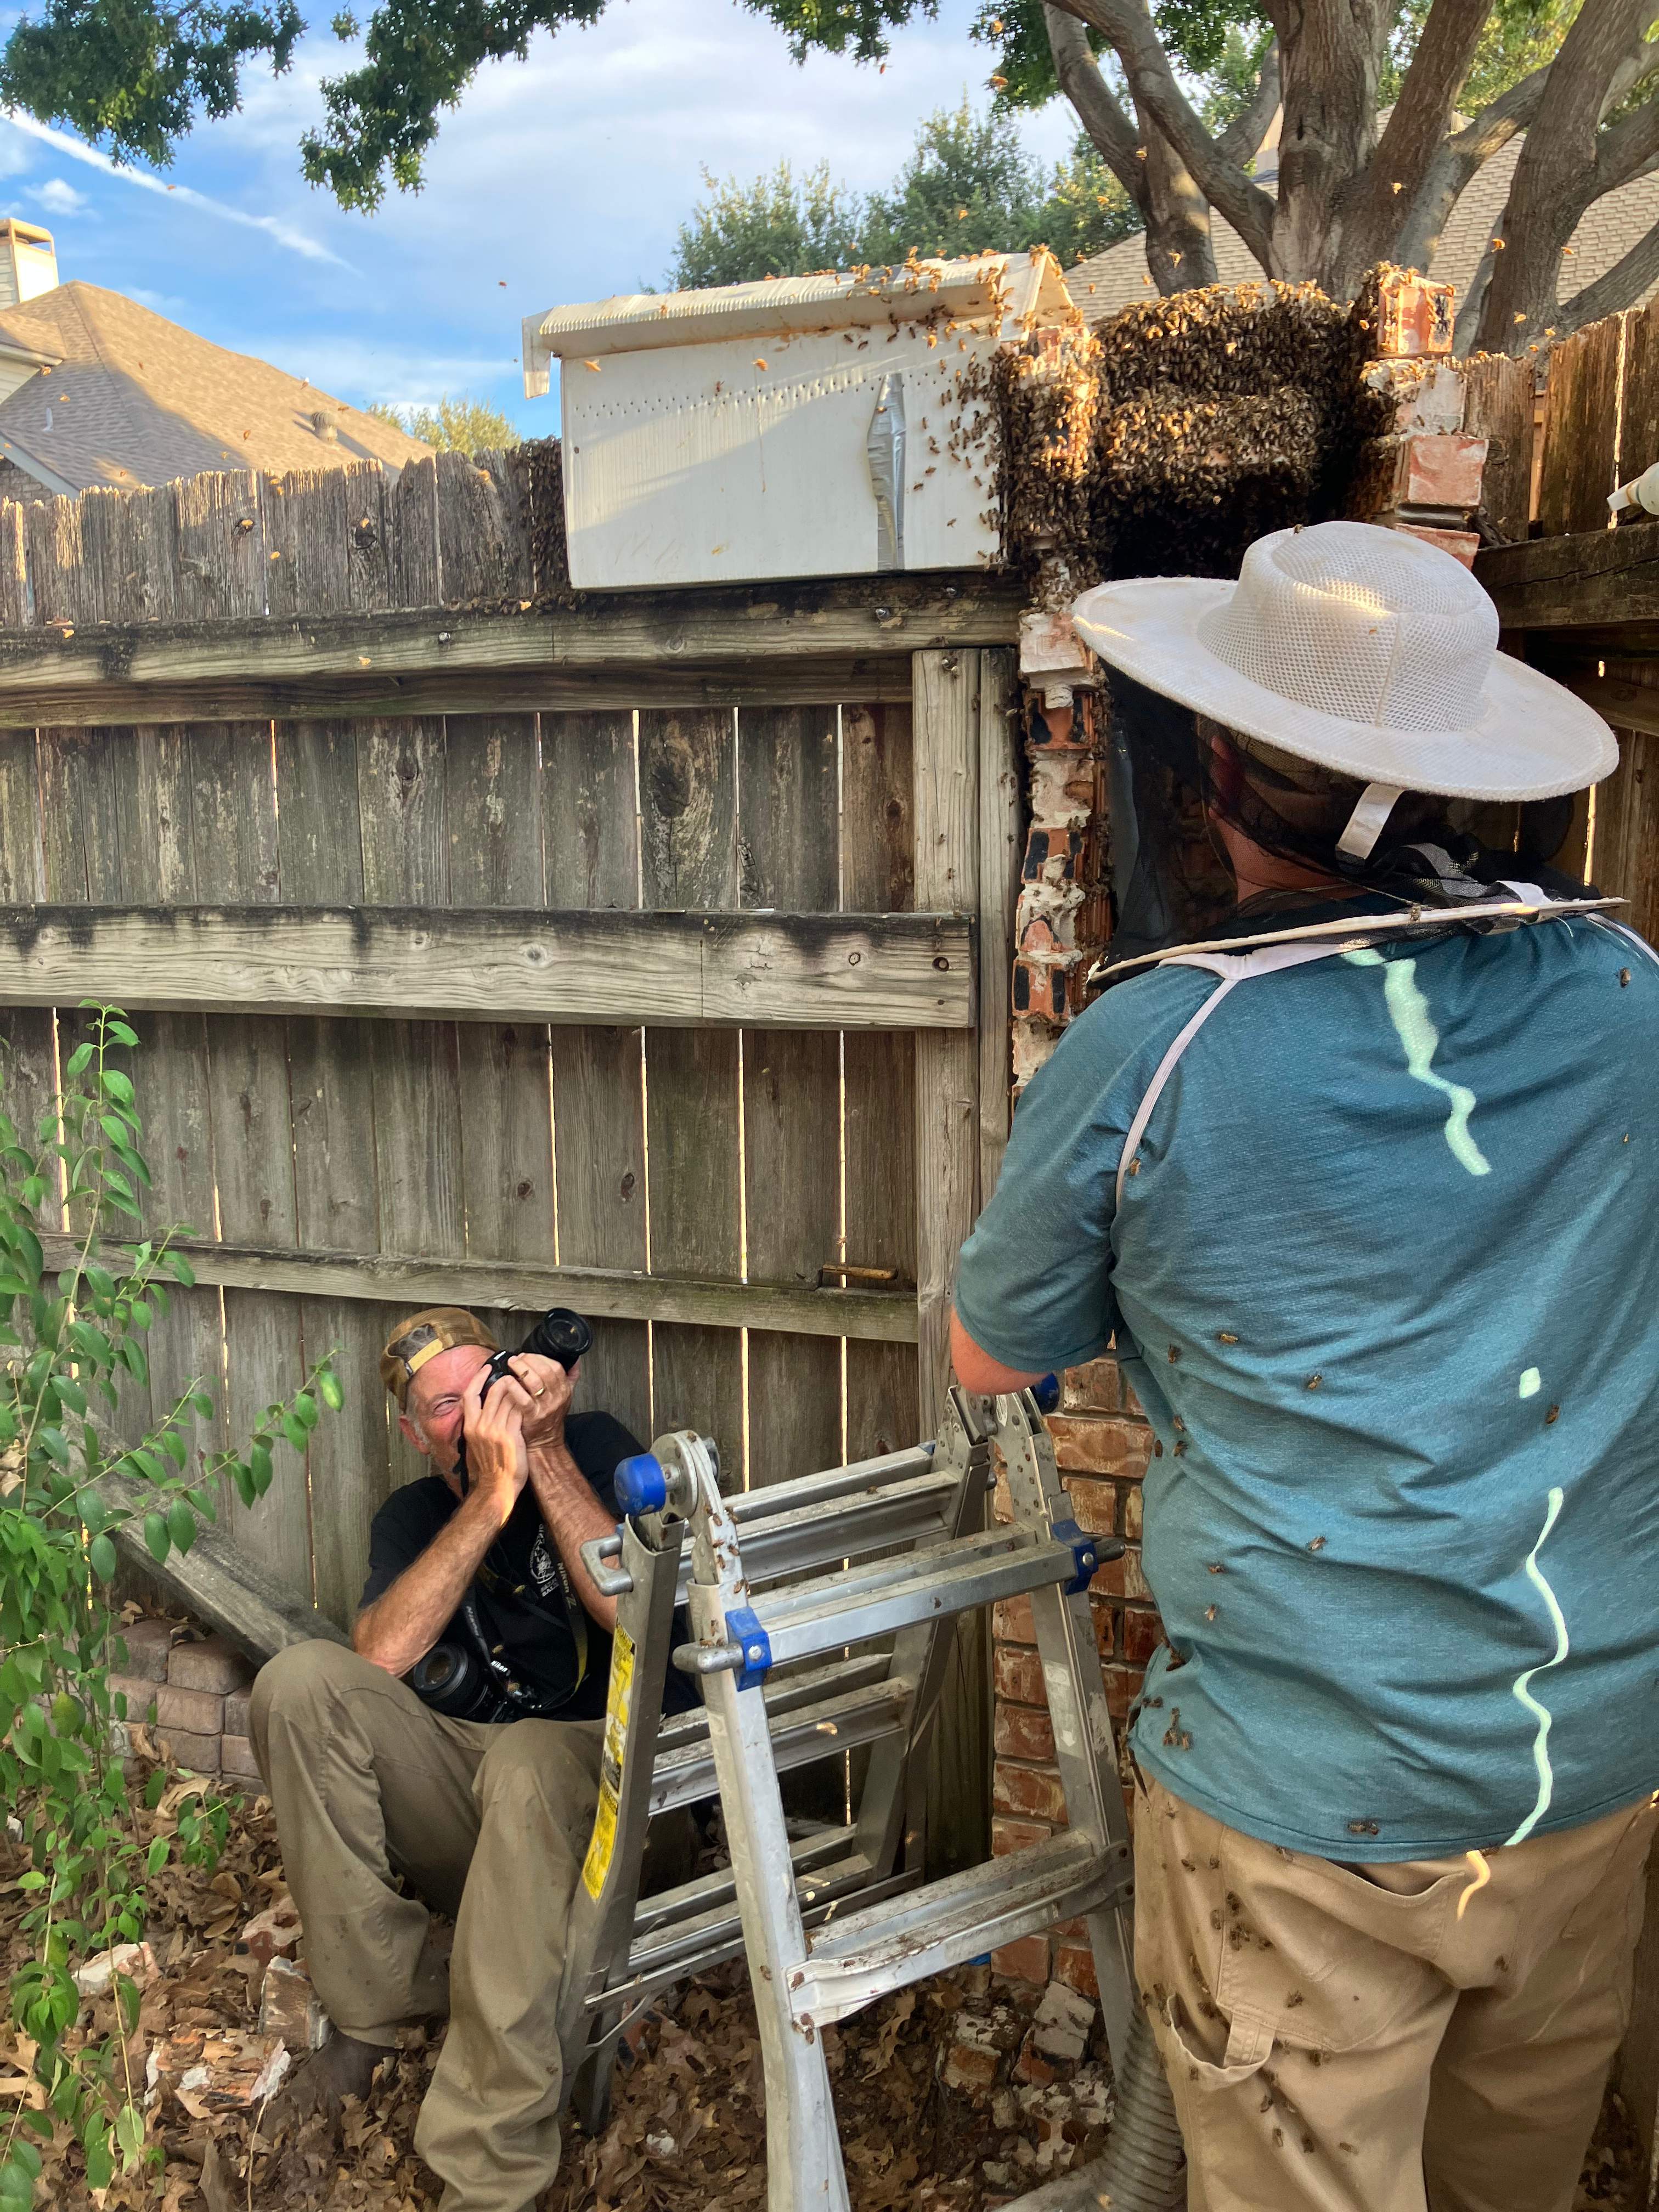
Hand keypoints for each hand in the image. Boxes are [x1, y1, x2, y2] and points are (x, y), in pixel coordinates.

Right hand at [460, 1358, 531, 1521]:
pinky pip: (519, 1411)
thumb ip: (479, 1423)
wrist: (497, 1486)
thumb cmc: (489, 1464)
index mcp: (470, 1426)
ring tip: (524, 1386)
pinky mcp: (511, 1435)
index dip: (478, 1378)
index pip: (470, 1394)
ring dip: (518, 1390)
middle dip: (505, 1380)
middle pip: (493, 1391)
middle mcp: (481, 1425)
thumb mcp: (476, 1442)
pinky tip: (530, 1402)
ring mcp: (496, 1430)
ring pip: (509, 1398)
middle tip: (513, 1374)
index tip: (487, 1368)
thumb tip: (484, 1404)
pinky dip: (525, 1404)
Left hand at [511, 1353, 577, 1449]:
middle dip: (529, 1360)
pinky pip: (523, 1399)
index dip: (540, 1357)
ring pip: (535, 1382)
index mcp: (565, 1389)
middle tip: (517, 1358)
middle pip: (545, 1371)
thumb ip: (570, 1377)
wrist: (545, 1441)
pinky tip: (507, 1381)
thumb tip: (574, 1359)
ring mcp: (545, 1407)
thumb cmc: (550, 1416)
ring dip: (521, 1369)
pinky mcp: (533, 1416)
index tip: (527, 1355)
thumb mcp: (565, 1395)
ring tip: (511, 1365)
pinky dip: (514, 1387)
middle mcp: (557, 1397)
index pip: (556, 1366)